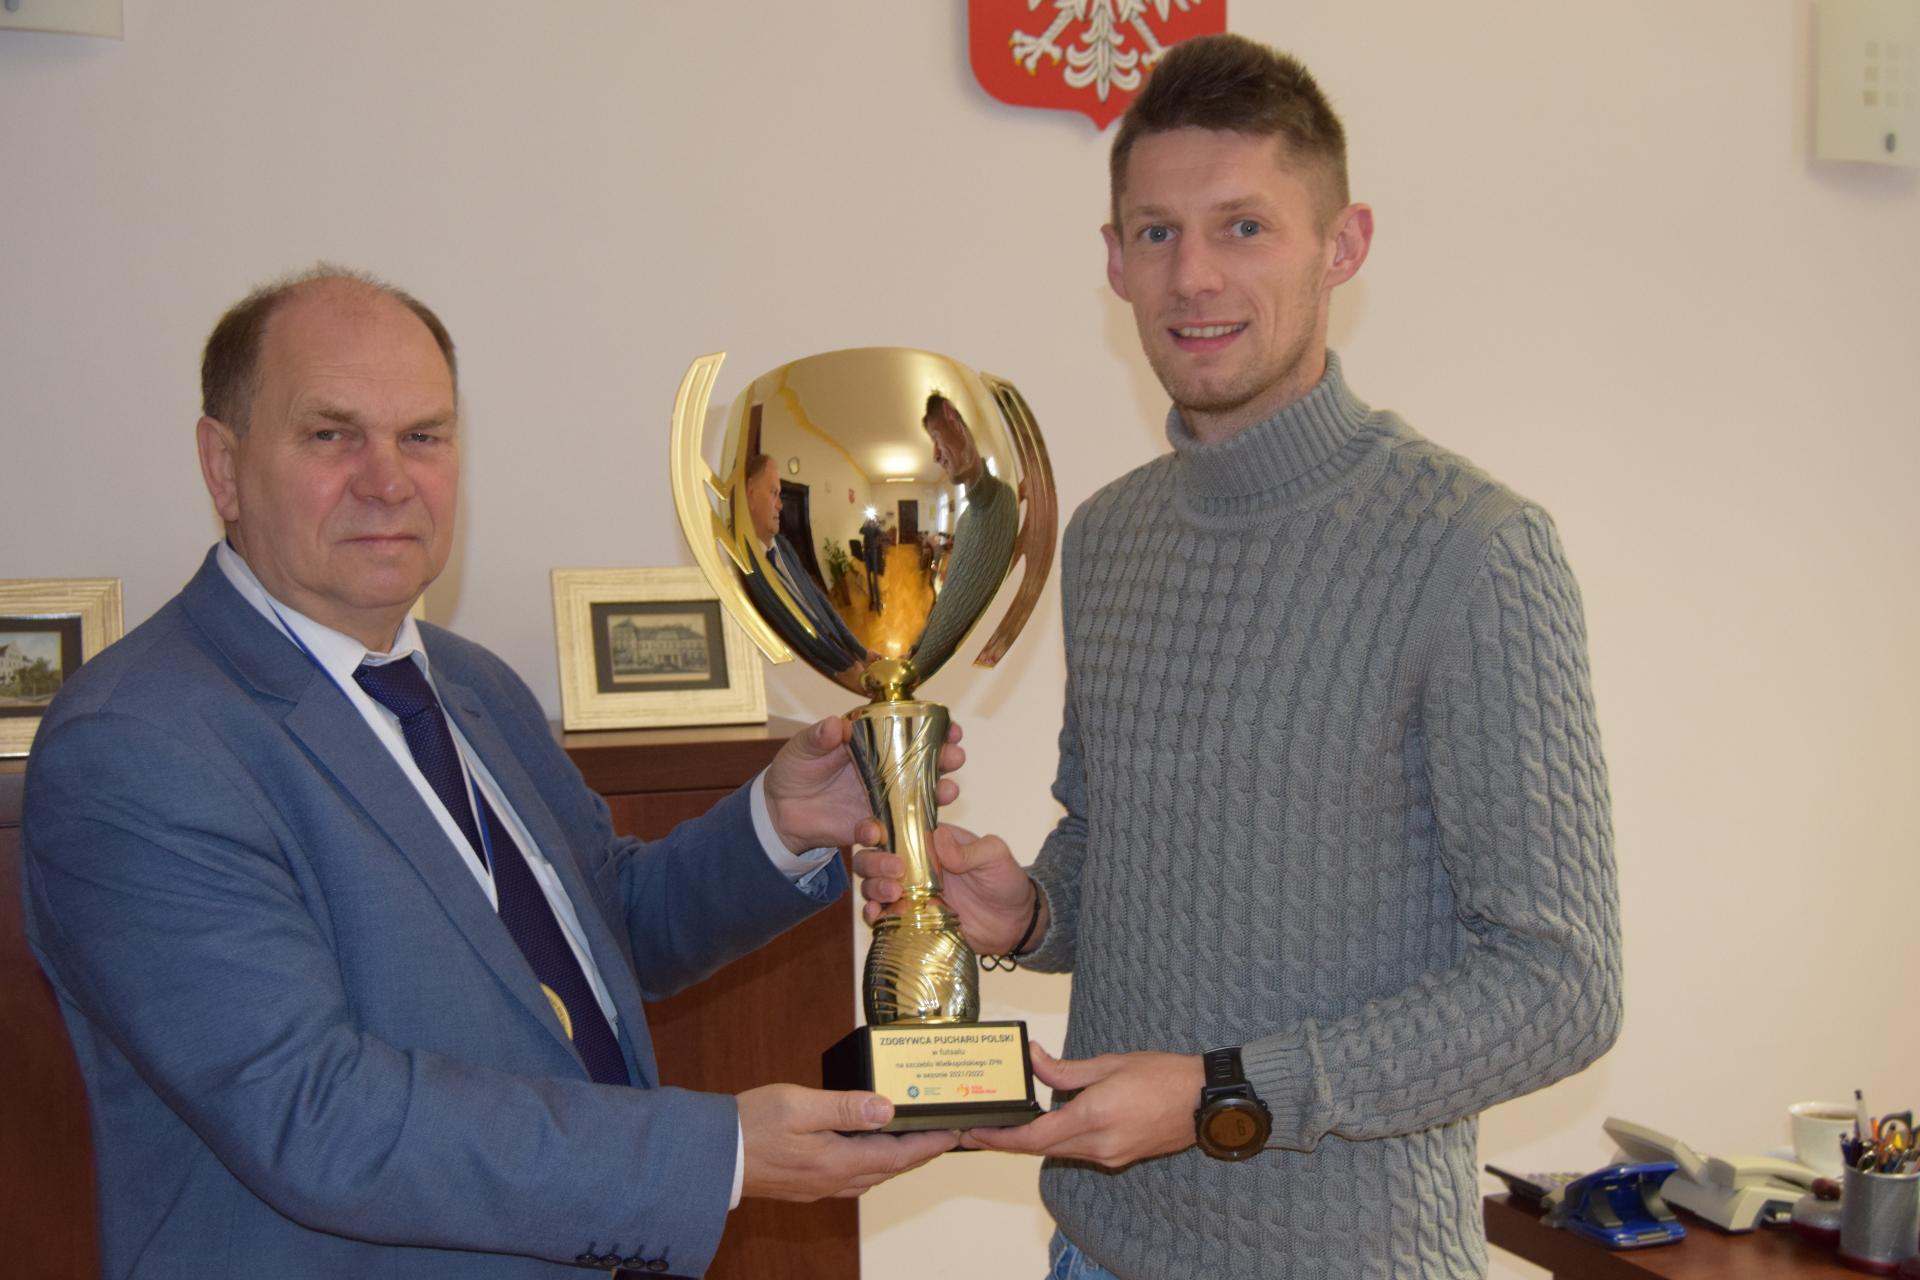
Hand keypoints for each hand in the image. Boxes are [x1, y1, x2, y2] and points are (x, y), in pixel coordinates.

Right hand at [737, 1084, 957, 1199]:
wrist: (711, 1154)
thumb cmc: (751, 1124)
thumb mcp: (800, 1106)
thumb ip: (845, 1107)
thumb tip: (886, 1109)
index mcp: (837, 1161)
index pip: (897, 1155)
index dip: (928, 1144)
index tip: (953, 1133)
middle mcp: (833, 1180)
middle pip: (889, 1169)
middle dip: (919, 1153)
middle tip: (943, 1136)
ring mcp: (819, 1186)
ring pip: (872, 1176)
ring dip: (897, 1160)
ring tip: (915, 1141)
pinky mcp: (806, 1185)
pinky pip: (852, 1179)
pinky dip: (872, 1165)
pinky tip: (869, 1152)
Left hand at [763, 716, 963, 853]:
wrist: (780, 810)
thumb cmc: (795, 769)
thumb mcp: (802, 747)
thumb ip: (818, 737)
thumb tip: (836, 725)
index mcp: (872, 743)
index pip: (910, 731)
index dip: (935, 729)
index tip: (952, 729)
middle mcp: (885, 770)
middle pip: (926, 764)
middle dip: (947, 760)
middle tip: (955, 758)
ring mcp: (882, 799)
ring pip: (919, 797)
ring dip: (937, 795)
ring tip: (946, 793)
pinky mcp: (871, 826)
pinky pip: (887, 832)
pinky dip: (885, 833)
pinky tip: (874, 830)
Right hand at [853, 823, 1039, 955]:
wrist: (1014, 923)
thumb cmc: (1004, 880)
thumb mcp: (994, 856)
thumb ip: (968, 850)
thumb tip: (939, 837)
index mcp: (928, 843)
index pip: (893, 829)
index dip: (875, 828)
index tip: (877, 834)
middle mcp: (912, 866)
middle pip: (872, 857)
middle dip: (874, 861)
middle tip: (895, 871)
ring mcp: (909, 894)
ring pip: (872, 885)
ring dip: (873, 886)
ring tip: (893, 893)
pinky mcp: (910, 920)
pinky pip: (882, 917)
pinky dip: (874, 915)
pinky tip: (878, 915)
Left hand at [961, 1045, 1202, 1168]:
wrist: (1204, 1101)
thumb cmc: (1163, 1075)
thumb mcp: (1109, 1064)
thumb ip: (1065, 1070)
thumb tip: (1033, 1059)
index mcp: (1095, 1116)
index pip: (1036, 1136)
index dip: (1001, 1138)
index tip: (976, 1133)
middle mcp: (1100, 1144)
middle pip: (1042, 1149)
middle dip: (1010, 1140)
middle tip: (981, 1128)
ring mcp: (1111, 1155)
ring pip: (1060, 1151)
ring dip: (1033, 1141)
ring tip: (1008, 1123)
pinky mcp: (1119, 1157)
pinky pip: (1079, 1151)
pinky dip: (1059, 1140)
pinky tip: (1048, 1124)